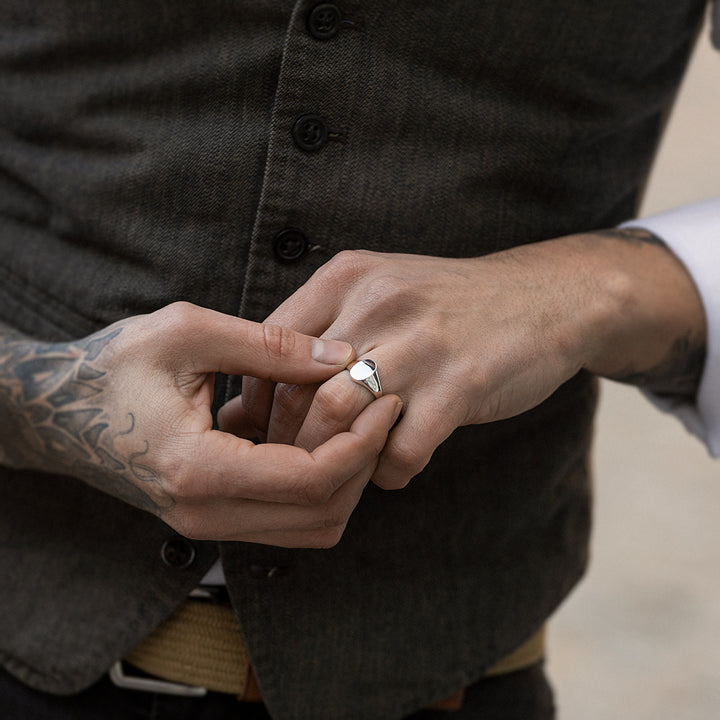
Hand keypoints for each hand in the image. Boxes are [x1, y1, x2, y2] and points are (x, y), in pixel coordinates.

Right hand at [0, 302, 401, 546]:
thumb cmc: (111, 366)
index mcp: (198, 469)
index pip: (311, 480)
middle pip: (321, 515)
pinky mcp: (210, 517)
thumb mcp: (187, 333)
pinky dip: (317, 488)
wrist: (53, 409)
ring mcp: (206, 524)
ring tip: (357, 424)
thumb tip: (341, 359)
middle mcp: (204, 513)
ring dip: (345, 480)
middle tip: (381, 411)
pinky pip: (285, 521)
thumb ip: (270, 347)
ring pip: (309, 528)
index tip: (385, 400)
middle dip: (364, 464)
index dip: (361, 442)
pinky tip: (318, 437)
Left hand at [235, 231, 704, 489]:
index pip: (268, 346)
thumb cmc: (448, 307)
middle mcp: (377, 302)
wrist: (545, 297)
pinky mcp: (461, 381)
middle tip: (300, 465)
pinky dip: (390, 472)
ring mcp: (421, 342)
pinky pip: (401, 449)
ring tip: (347, 469)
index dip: (256, 400)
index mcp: (347, 277)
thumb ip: (323, 332)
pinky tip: (398, 466)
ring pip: (337, 417)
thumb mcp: (380, 293)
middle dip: (290, 440)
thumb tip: (255, 400)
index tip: (265, 433)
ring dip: (336, 459)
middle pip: (296, 387)